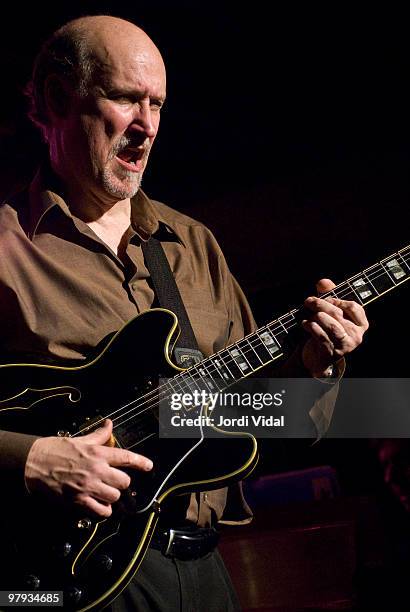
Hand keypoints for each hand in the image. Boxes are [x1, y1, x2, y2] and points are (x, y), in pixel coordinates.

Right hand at [24, 419, 152, 516]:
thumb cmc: (55, 449)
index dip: (141, 462)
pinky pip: (100, 511)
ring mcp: (87, 487)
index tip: (149, 466)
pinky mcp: (77, 501)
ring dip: (112, 496)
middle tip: (114, 480)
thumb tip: (109, 425)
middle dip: (121, 481)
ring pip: (114, 497)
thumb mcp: (79, 439)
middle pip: (124, 481)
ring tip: (105, 492)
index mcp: (97, 453)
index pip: (126, 457)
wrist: (33, 462)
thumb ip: (98, 435)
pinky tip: (99, 505)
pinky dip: (103, 510)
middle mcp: (96, 470)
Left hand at [301, 278, 368, 377]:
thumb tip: (323, 282)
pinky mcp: (331, 353)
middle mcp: (356, 336)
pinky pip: (321, 336)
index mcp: (361, 324)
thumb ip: (329, 295)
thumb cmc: (328, 330)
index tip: (326, 299)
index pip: (353, 307)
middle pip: (338, 314)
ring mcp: (344, 346)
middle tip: (309, 301)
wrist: (319, 356)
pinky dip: (311, 327)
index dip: (338, 300)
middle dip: (321, 305)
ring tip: (309, 315)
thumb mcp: (331, 312)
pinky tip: (305, 324)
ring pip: (331, 325)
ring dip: (317, 317)